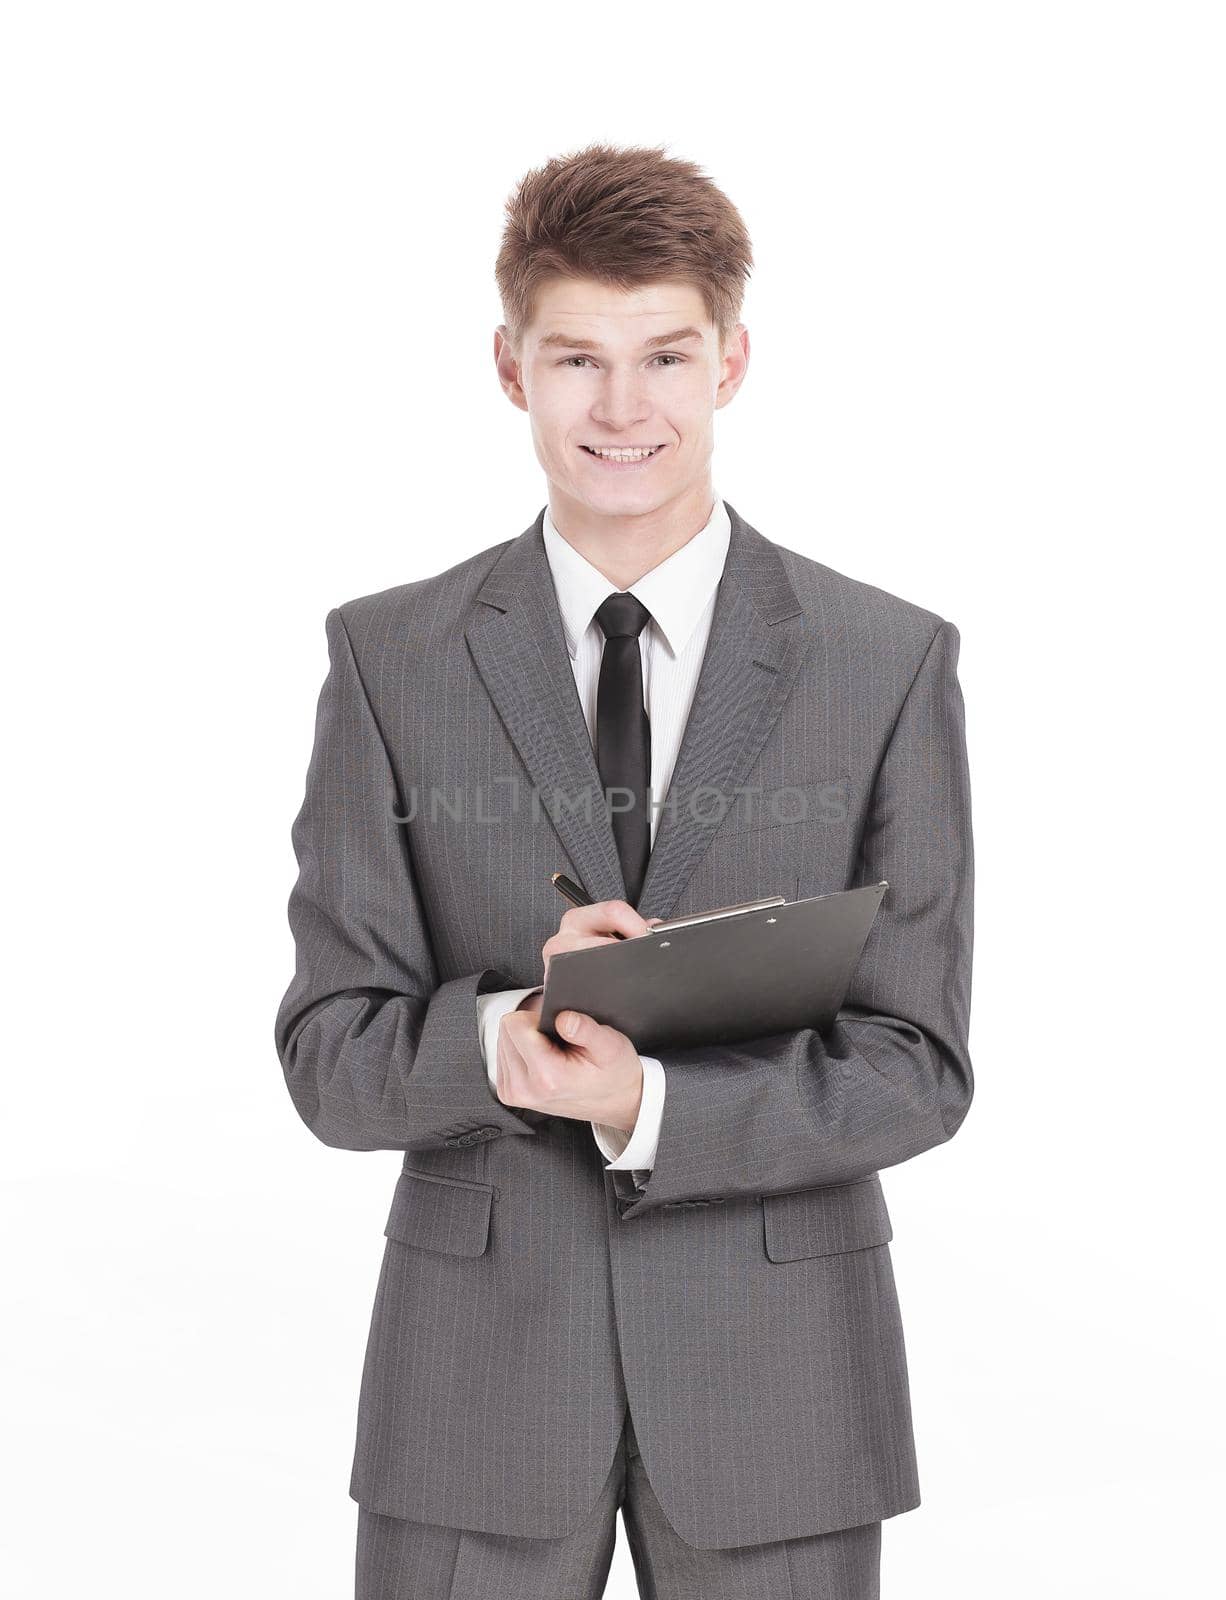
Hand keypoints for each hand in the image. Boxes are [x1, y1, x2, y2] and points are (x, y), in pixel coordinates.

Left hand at [495, 900, 661, 1127]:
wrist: (621, 1106)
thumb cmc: (619, 1074)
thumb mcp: (614, 1050)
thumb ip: (591, 1033)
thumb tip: (566, 1017)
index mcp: (546, 1078)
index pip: (515, 1024)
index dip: (539, 1009)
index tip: (563, 1008)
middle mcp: (523, 1088)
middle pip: (507, 1024)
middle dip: (534, 1016)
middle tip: (564, 1019)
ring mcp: (515, 1090)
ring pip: (503, 1034)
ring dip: (529, 1028)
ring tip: (560, 1034)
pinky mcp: (512, 1089)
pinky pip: (505, 1048)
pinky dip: (526, 1041)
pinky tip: (552, 1043)